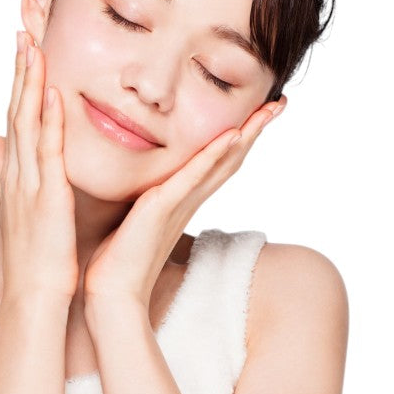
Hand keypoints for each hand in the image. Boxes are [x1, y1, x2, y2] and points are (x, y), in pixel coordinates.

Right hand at [0, 31, 78, 303]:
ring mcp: (29, 184)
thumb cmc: (35, 258)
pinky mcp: (47, 197)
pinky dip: (49, 121)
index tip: (21, 52)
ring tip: (33, 49)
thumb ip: (5, 171)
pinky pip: (48, 152)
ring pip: (28, 125)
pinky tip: (53, 94)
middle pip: (16, 114)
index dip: (17, 86)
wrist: (33, 295)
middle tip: (22, 34)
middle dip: (18, 73)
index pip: (15, 122)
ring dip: (30, 85)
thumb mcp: (20, 208)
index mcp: (15, 176)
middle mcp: (17, 174)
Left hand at [81, 98, 284, 311]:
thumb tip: (139, 186)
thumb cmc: (118, 259)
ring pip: (223, 162)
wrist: (112, 292)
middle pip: (233, 158)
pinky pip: (194, 175)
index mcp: (184, 200)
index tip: (259, 111)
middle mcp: (190, 200)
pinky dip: (214, 154)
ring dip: (248, 133)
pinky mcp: (164, 207)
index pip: (219, 162)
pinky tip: (232, 134)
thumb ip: (143, 199)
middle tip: (280, 101)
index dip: (241, 136)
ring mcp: (180, 203)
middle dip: (257, 128)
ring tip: (270, 108)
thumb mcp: (134, 216)